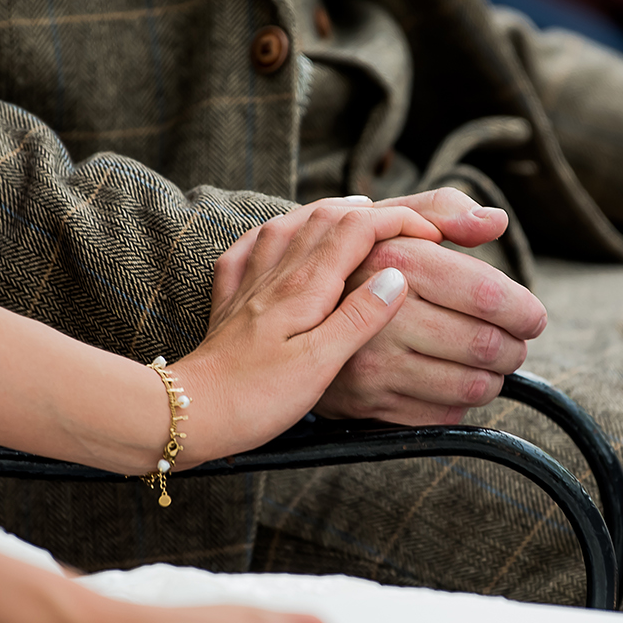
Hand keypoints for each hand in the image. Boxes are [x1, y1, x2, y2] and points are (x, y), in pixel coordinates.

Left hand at [180, 200, 442, 460]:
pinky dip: (273, 233)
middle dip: (371, 210)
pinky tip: (276, 237)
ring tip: (352, 211)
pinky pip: (250, 249)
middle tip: (404, 219)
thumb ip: (360, 318)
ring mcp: (250, 283)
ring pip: (290, 225)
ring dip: (326, 211)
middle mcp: (277, 273)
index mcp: (304, 286)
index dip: (399, 222)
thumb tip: (398, 278)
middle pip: (327, 217)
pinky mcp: (230, 301)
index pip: (358, 229)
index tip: (432, 234)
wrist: (190, 412)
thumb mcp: (320, 365)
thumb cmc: (256, 397)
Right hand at [210, 190, 549, 425]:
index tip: (531, 316)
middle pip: (487, 345)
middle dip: (513, 347)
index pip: (490, 296)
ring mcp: (372, 365)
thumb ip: (443, 212)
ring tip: (487, 364)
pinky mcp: (366, 404)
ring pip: (470, 386)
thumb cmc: (347, 264)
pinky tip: (450, 381)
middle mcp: (383, 314)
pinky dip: (458, 403)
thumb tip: (495, 224)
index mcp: (397, 260)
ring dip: (492, 378)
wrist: (277, 318)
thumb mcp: (385, 222)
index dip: (524, 310)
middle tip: (513, 342)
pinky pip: (440, 415)